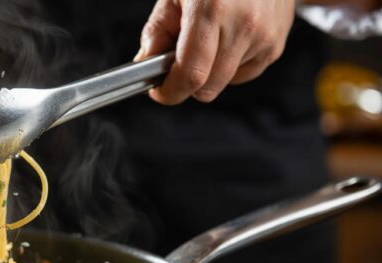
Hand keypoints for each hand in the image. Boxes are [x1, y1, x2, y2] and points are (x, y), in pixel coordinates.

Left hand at [135, 0, 295, 104]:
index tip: (160, 92)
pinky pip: (243, 74)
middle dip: (187, 83)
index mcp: (212, 9)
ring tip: (209, 39)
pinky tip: (228, 38)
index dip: (170, 92)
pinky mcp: (275, 45)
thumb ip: (156, 32)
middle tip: (178, 63)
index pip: (191, 74)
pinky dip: (230, 66)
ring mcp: (264, 36)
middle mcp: (244, 24)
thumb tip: (146, 65)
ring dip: (210, 73)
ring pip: (224, 84)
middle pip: (207, 88)